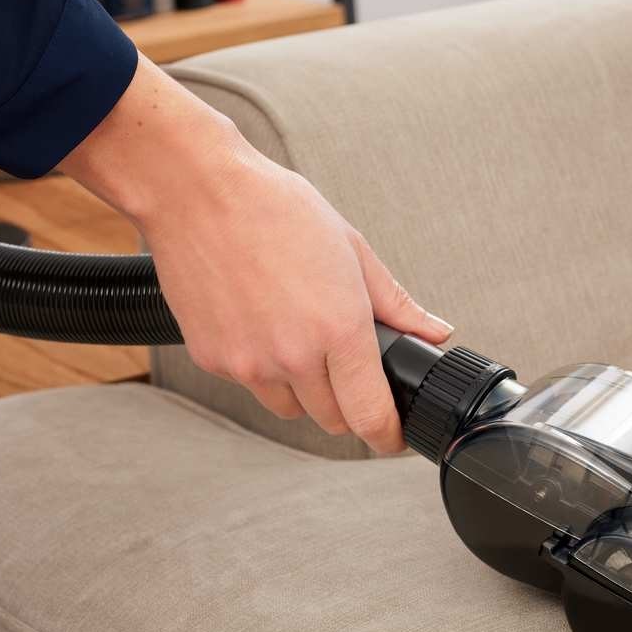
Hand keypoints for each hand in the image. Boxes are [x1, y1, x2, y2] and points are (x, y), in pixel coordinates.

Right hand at [61, 56, 451, 451]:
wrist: (197, 193)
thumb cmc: (274, 210)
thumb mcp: (352, 249)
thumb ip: (396, 303)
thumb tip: (434, 331)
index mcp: (339, 329)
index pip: (370, 416)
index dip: (387, 436)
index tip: (392, 438)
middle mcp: (295, 356)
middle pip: (333, 420)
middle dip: (348, 404)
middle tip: (346, 367)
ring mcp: (250, 363)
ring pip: (291, 408)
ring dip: (304, 390)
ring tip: (299, 335)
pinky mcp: (214, 360)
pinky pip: (251, 384)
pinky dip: (263, 368)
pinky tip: (261, 323)